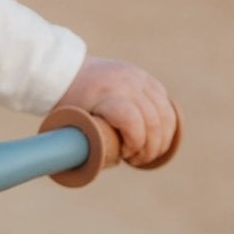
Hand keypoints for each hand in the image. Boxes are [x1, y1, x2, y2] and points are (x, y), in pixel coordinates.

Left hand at [53, 56, 176, 165]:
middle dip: (151, 148)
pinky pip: (166, 104)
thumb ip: (88, 144)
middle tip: (138, 161)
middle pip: (153, 120)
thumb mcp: (71, 124)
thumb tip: (113, 162)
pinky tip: (156, 138)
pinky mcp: (146, 79)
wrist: (67, 71)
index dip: (135, 143)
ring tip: (149, 153)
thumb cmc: (67, 105)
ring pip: (165, 113)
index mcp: (106, 94)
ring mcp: (139, 78)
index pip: (133, 121)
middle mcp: (127, 83)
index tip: (124, 154)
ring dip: (162, 139)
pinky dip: (165, 124)